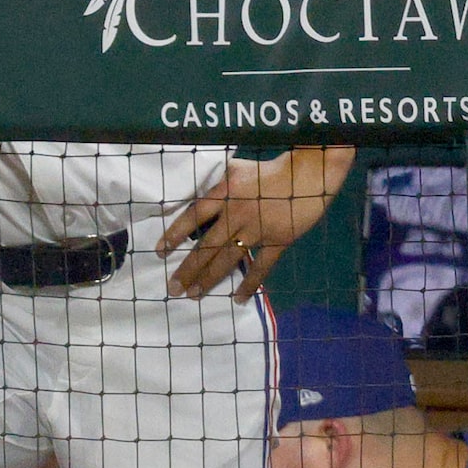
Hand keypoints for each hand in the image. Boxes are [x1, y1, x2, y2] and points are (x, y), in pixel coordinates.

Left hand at [157, 149, 350, 300]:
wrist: (307, 176)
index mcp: (225, 194)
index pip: (193, 216)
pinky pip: (260, 267)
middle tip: (173, 287)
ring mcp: (257, 230)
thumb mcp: (236, 169)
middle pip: (207, 246)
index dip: (174, 234)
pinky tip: (237, 298)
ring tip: (193, 295)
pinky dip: (249, 284)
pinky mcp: (277, 241)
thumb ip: (217, 183)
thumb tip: (197, 193)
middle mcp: (236, 214)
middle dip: (188, 269)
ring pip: (228, 260)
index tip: (160, 251)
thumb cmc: (269, 170)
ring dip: (209, 279)